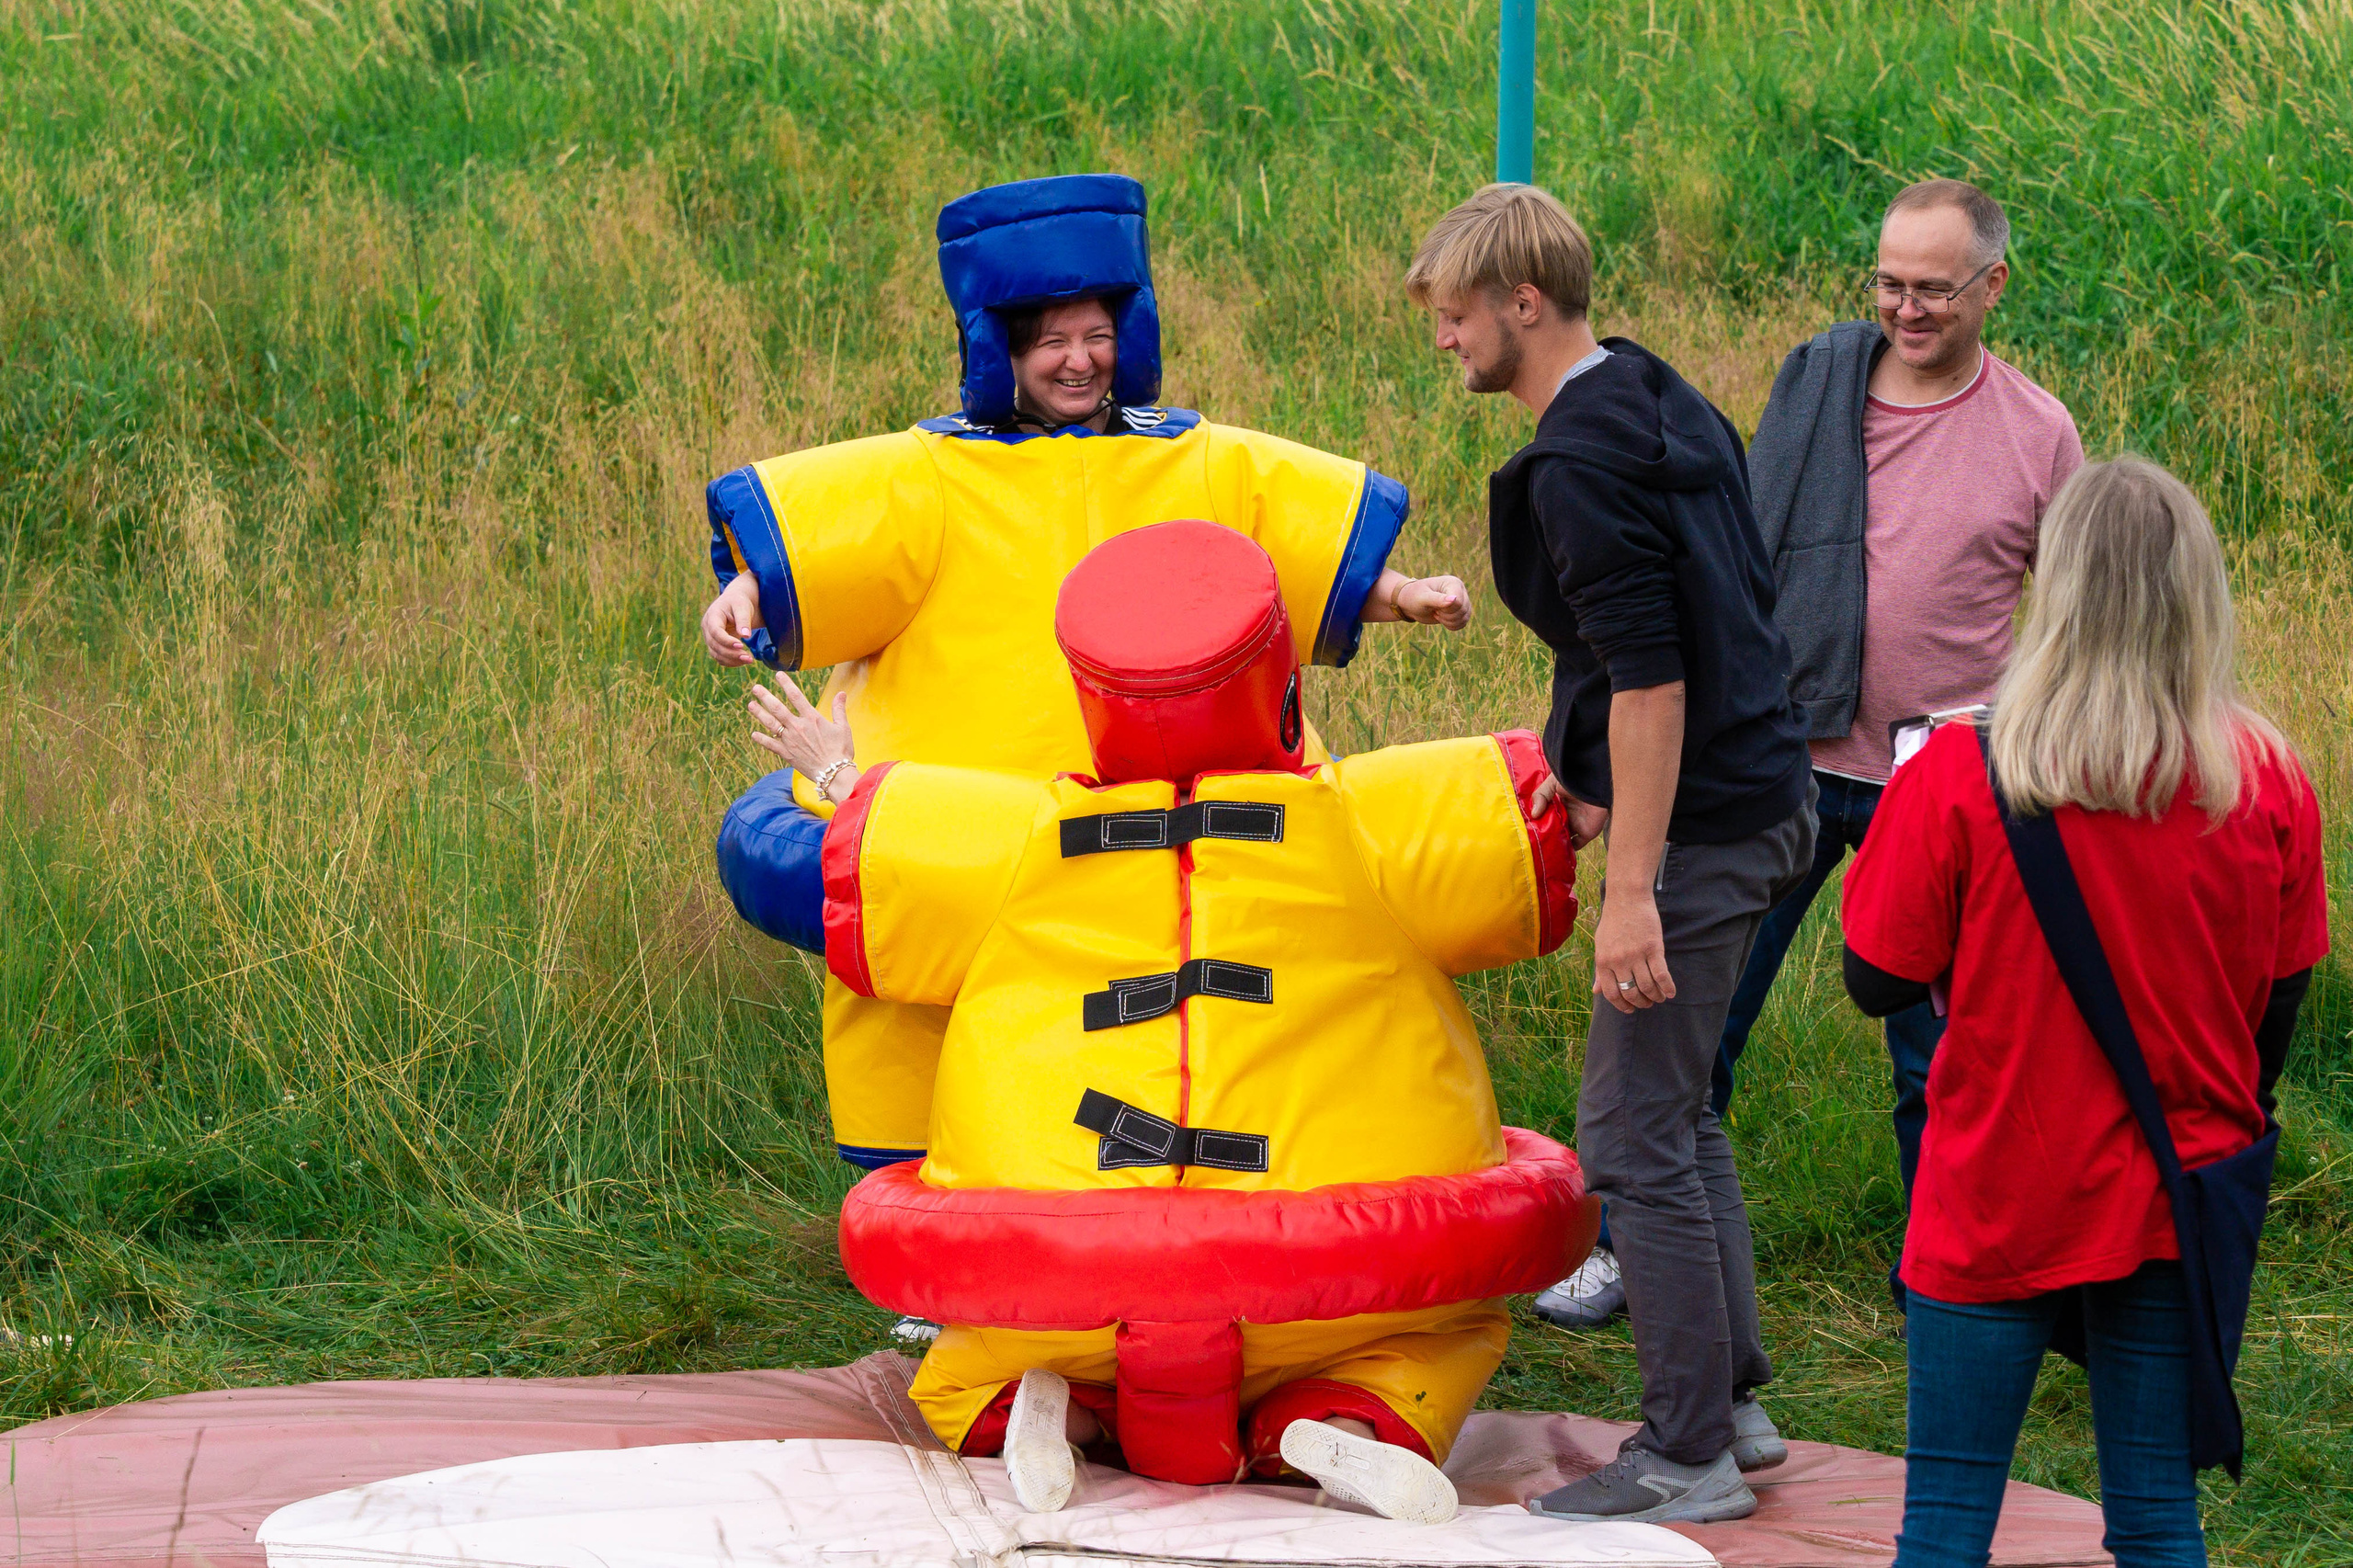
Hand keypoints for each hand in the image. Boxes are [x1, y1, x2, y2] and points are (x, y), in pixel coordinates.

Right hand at [701, 575, 765, 665]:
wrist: (736, 603)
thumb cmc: (739, 602)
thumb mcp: (743, 607)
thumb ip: (743, 620)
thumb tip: (746, 635)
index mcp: (712, 616)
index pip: (715, 632)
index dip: (726, 641)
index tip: (741, 645)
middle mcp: (707, 628)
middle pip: (715, 645)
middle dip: (731, 653)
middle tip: (749, 658)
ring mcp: (710, 637)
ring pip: (716, 654)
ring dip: (732, 660)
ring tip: (749, 660)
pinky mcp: (715, 644)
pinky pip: (719, 657)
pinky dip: (730, 662)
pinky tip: (743, 661)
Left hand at [749, 677, 857, 797]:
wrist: (834, 773)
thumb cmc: (841, 750)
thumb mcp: (843, 727)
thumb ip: (839, 709)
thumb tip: (841, 693)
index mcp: (812, 718)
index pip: (796, 696)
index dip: (786, 684)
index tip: (777, 675)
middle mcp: (798, 727)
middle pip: (778, 708)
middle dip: (765, 696)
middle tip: (755, 688)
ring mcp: (790, 740)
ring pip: (771, 724)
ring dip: (759, 713)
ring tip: (750, 705)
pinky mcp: (787, 754)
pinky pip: (771, 745)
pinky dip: (761, 739)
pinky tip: (754, 734)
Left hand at [1395, 574, 1471, 629]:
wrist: (1410, 604)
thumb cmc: (1414, 597)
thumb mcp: (1423, 598)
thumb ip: (1438, 599)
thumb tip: (1454, 599)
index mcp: (1453, 583)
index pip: (1459, 602)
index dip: (1446, 610)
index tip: (1434, 606)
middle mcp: (1460, 590)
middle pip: (1463, 610)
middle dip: (1447, 616)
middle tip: (1434, 610)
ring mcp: (1461, 601)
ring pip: (1464, 618)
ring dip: (1449, 621)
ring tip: (1437, 613)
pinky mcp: (1459, 611)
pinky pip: (1463, 623)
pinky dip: (1452, 625)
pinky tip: (1441, 619)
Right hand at [1528, 770, 1608, 846]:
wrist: (1594, 780)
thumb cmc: (1573, 778)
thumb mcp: (1551, 783)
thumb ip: (1540, 796)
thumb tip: (1534, 814)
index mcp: (1559, 805)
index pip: (1546, 817)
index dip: (1538, 823)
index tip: (1527, 829)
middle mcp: (1567, 816)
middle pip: (1554, 830)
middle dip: (1545, 836)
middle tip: (1532, 843)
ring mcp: (1577, 825)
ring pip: (1564, 839)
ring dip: (1555, 844)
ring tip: (1541, 850)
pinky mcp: (1587, 832)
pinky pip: (1576, 845)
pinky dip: (1568, 850)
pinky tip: (1557, 852)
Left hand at [1592, 886, 1673, 1014]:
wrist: (1627, 898)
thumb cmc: (1613, 922)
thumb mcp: (1600, 945)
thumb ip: (1600, 970)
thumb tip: (1596, 991)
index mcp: (1603, 962)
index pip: (1611, 994)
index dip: (1622, 1006)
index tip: (1630, 1010)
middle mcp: (1618, 961)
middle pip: (1631, 993)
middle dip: (1641, 1003)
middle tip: (1648, 1004)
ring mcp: (1636, 955)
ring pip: (1647, 987)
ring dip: (1655, 997)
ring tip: (1659, 998)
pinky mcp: (1653, 948)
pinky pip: (1661, 975)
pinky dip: (1667, 987)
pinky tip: (1670, 992)